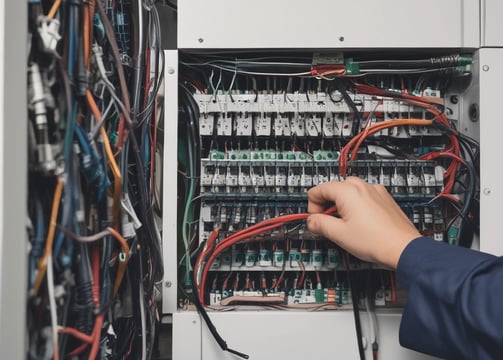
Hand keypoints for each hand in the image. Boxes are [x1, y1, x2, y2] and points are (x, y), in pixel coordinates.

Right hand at [306, 177, 420, 268]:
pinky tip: (360, 224)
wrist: (403, 248)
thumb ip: (319, 224)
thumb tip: (311, 221)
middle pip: (333, 189)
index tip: (317, 221)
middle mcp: (361, 186)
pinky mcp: (384, 198)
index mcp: (348, 190)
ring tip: (347, 226)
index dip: (313, 207)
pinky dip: (357, 206)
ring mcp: (375, 191)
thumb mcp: (339, 234)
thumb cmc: (376, 241)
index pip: (318, 190)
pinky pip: (363, 197)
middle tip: (331, 224)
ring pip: (348, 193)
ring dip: (341, 206)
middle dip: (327, 206)